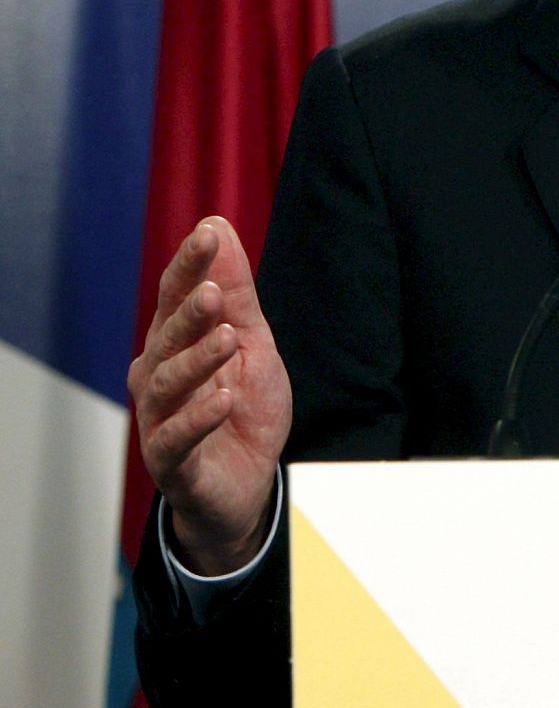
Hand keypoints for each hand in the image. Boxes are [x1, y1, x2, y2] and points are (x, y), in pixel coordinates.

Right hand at [129, 217, 290, 573]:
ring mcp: (160, 418)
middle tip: (214, 290)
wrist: (247, 481)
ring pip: (169, 384)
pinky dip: (198, 418)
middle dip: (189, 310)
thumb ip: (236, 292)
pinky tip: (221, 400)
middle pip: (168, 335)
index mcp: (175, 342)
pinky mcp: (171, 461)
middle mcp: (158, 375)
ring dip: (197, 359)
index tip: (210, 232)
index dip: (191, 265)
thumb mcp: (251, 343)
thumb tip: (218, 225)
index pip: (177, 295)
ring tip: (226, 339)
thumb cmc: (242, 406)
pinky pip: (176, 438)